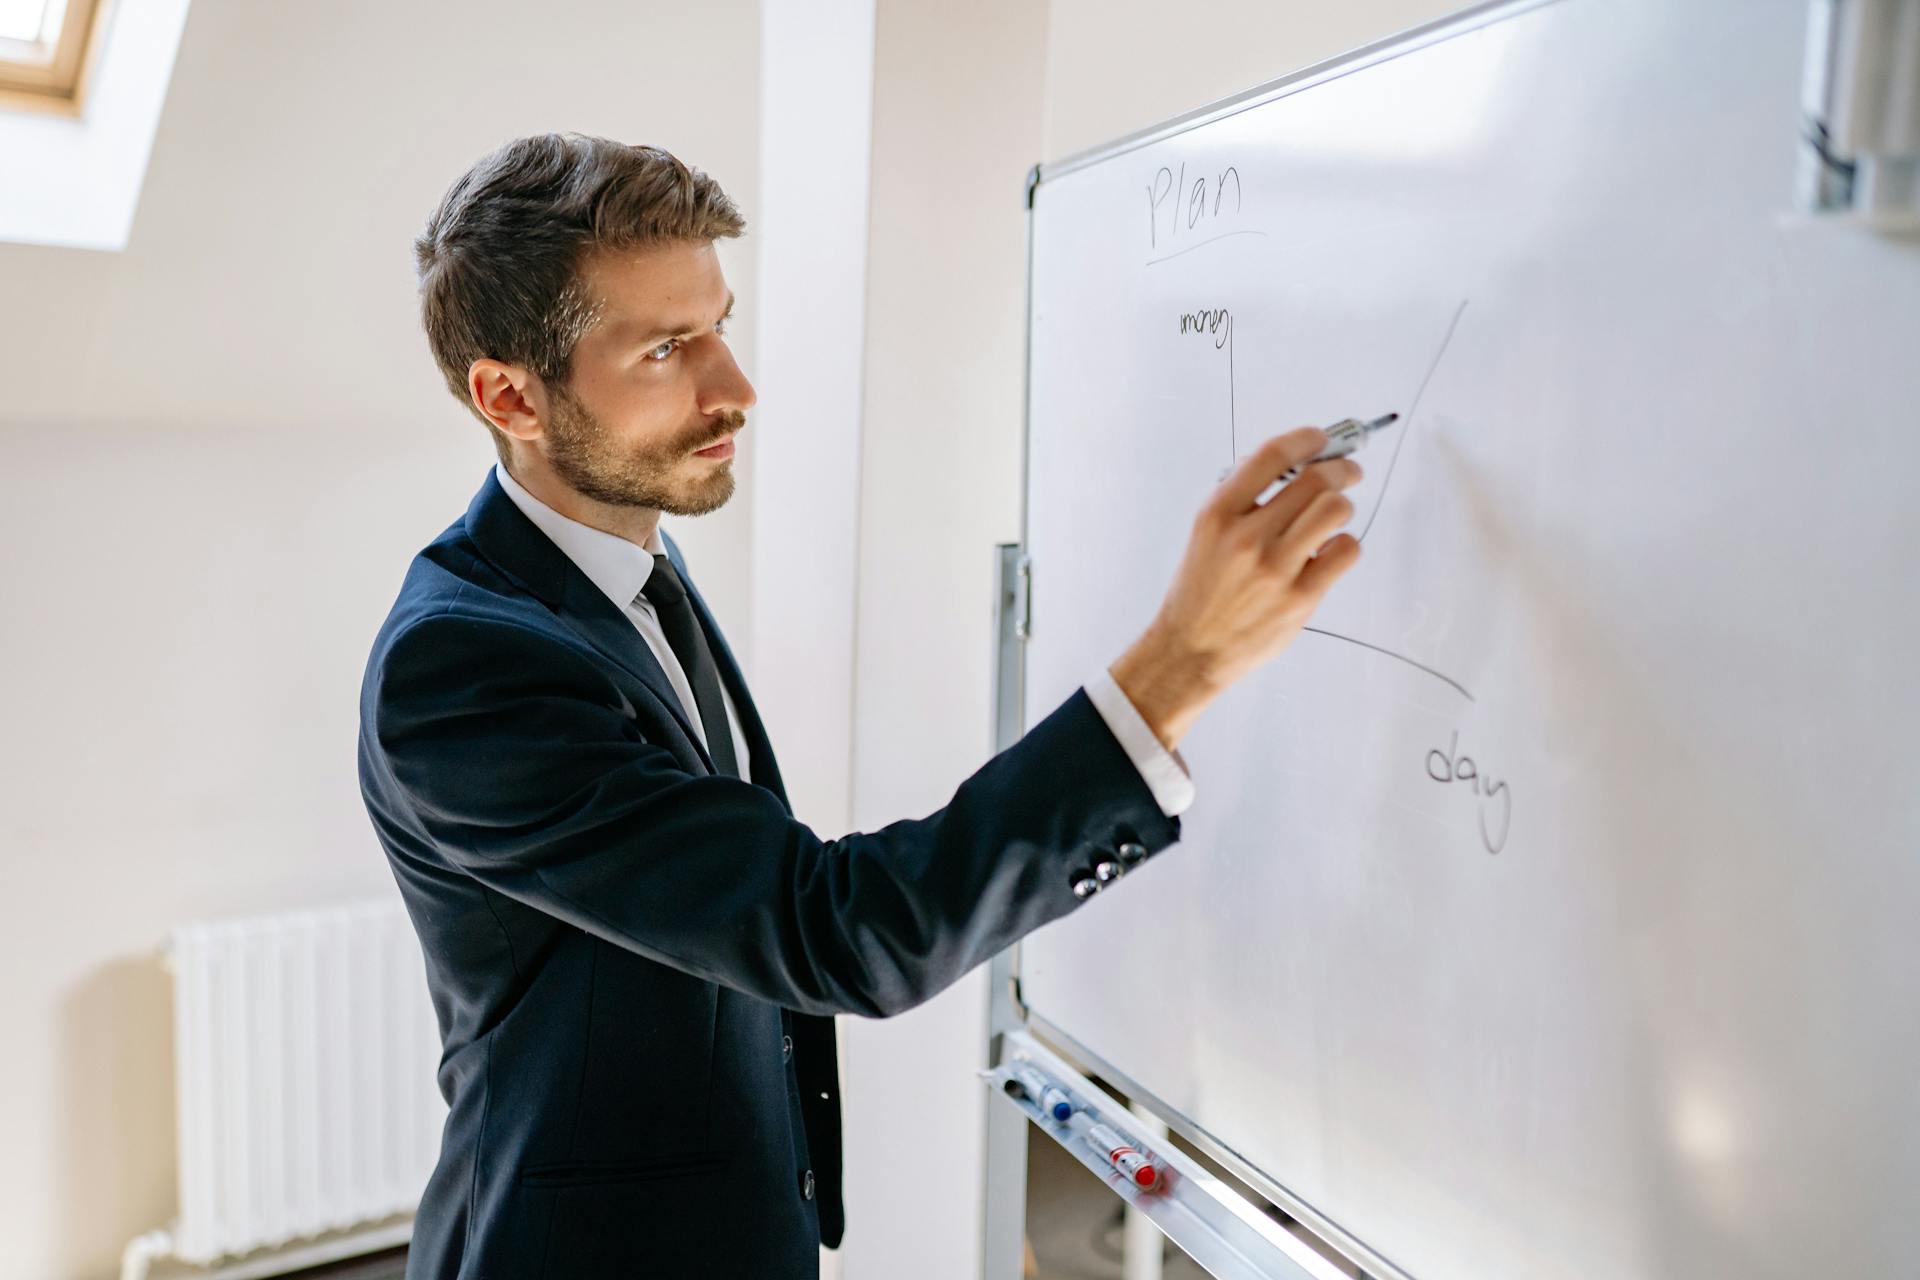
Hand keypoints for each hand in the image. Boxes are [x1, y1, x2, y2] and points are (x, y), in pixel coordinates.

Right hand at [1110, 427, 1362, 751]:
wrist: (1191, 648)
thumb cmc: (1200, 590)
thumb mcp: (1205, 533)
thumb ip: (1241, 499)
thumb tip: (1289, 464)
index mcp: (1218, 514)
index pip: (1271, 456)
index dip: (1305, 439)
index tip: (1320, 438)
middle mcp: (1247, 537)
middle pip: (1314, 479)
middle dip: (1340, 468)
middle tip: (1347, 472)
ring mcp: (1276, 568)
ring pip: (1335, 510)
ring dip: (1343, 505)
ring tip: (1334, 515)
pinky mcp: (1300, 597)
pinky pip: (1344, 551)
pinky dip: (1343, 545)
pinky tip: (1328, 552)